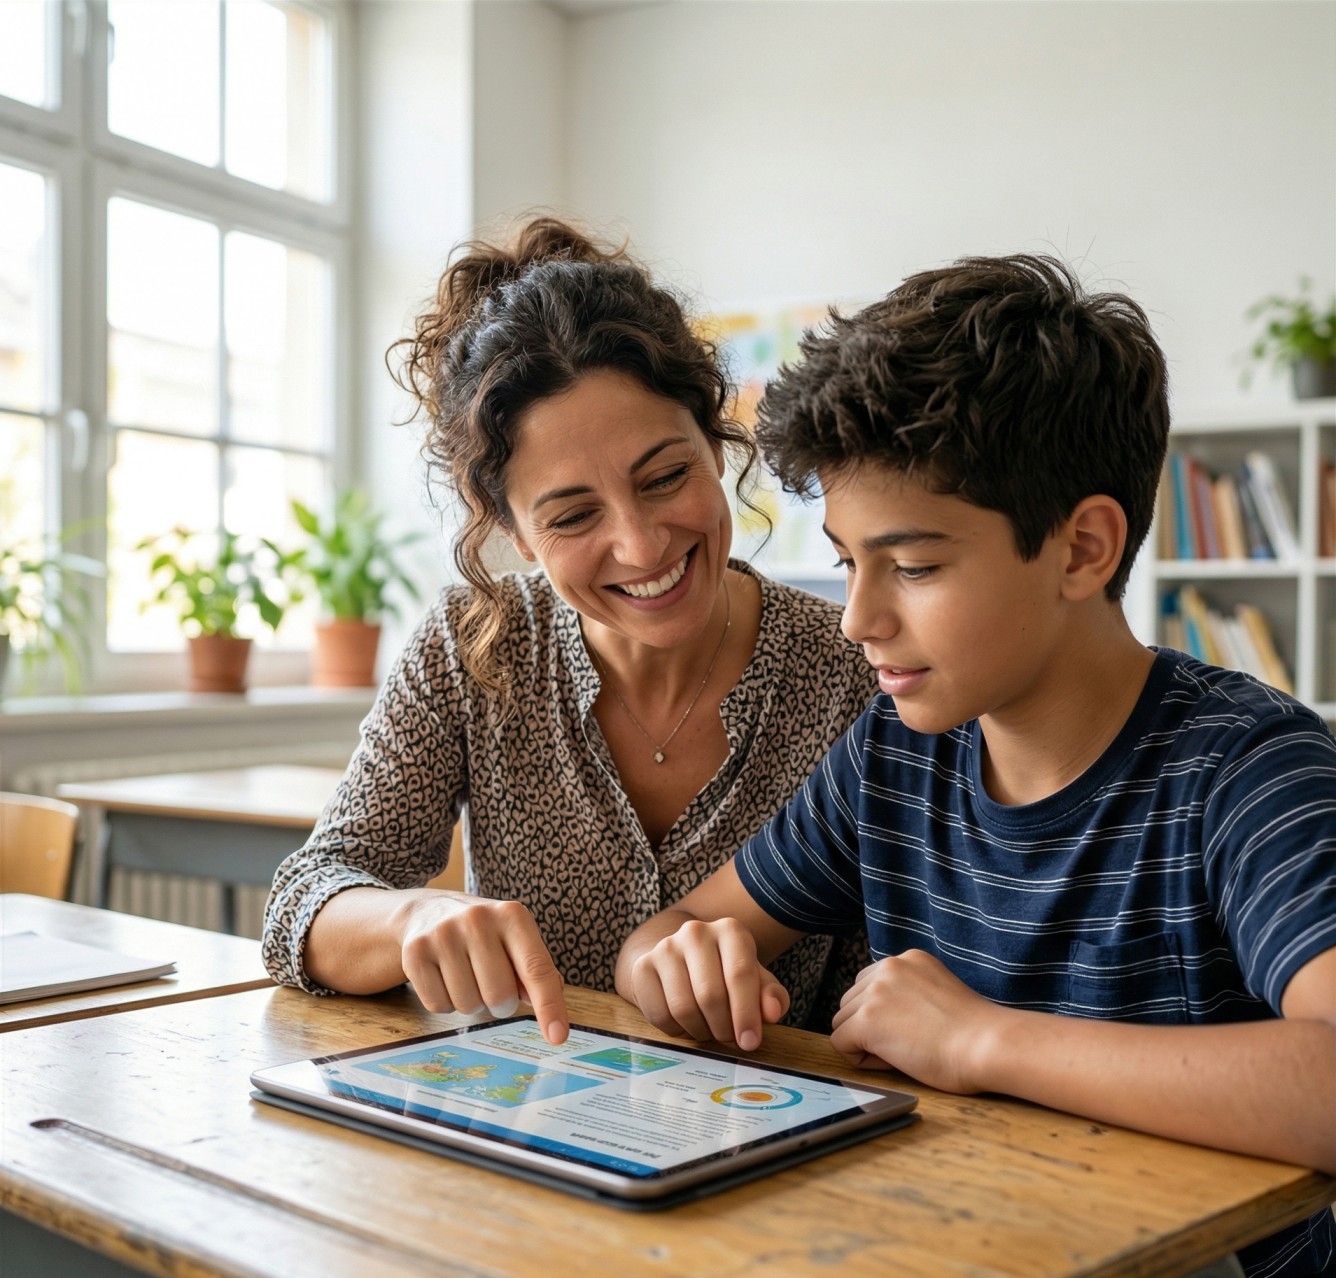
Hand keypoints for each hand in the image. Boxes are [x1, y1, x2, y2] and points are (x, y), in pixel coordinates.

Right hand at [398, 893, 568, 1043]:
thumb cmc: (484, 934)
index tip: (558, 1036)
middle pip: (500, 996)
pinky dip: (445, 1003)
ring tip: (466, 974)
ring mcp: (443, 934)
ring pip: (468, 1005)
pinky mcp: (415, 952)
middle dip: (501, 1004)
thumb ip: (537, 972)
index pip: (536, 968)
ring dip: (471, 1002)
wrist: (428, 912)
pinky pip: (438, 1006)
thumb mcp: (515, 940)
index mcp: (512, 915)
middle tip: (492, 984)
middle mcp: (478, 919)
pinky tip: (443, 976)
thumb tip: (551, 1011)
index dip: (549, 1005)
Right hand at [627, 918, 789, 1051]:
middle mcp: (696, 932)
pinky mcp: (643, 967)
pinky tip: (686, 1024)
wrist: (681, 959)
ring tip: (709, 1031)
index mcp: (730, 930)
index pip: (740, 974)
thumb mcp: (755, 980)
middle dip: (723, 1028)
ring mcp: (665, 947)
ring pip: (683, 1008)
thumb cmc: (726, 973)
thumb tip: (773, 1012)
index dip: (746, 1014)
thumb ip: (771, 996)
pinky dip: (676, 1030)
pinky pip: (659, 1014)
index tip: (750, 1042)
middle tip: (728, 1039)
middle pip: (710, 995)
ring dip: (700, 1031)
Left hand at [830, 950, 1004, 1092]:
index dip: (884, 1015)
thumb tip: (881, 1014)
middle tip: (908, 1044)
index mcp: (908, 959)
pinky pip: (840, 1043)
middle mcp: (889, 966)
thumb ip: (908, 992)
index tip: (913, 1030)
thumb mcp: (937, 992)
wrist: (987, 1044)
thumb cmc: (974, 1033)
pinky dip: (860, 1059)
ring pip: (843, 1022)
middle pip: (851, 1001)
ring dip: (864, 1042)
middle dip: (870, 1027)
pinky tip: (892, 1061)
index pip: (870, 985)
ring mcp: (875, 991)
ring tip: (903, 1052)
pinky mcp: (867, 1019)